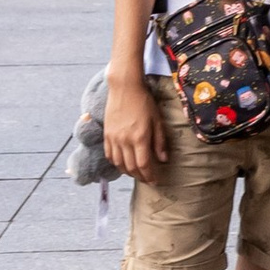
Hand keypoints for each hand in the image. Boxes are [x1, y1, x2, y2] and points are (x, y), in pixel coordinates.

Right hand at [103, 66, 165, 180]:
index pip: (144, 165)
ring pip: (119, 164)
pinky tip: (123, 164)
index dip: (150, 176)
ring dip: (128, 172)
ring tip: (137, 174)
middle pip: (131, 167)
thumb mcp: (157, 120)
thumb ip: (159, 141)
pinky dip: (116, 163)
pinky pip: (109, 155)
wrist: (125, 88)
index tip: (155, 181)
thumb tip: (163, 159)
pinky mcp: (106, 135)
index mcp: (139, 137)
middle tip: (147, 180)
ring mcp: (113, 138)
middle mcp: (124, 141)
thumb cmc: (144, 102)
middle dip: (140, 177)